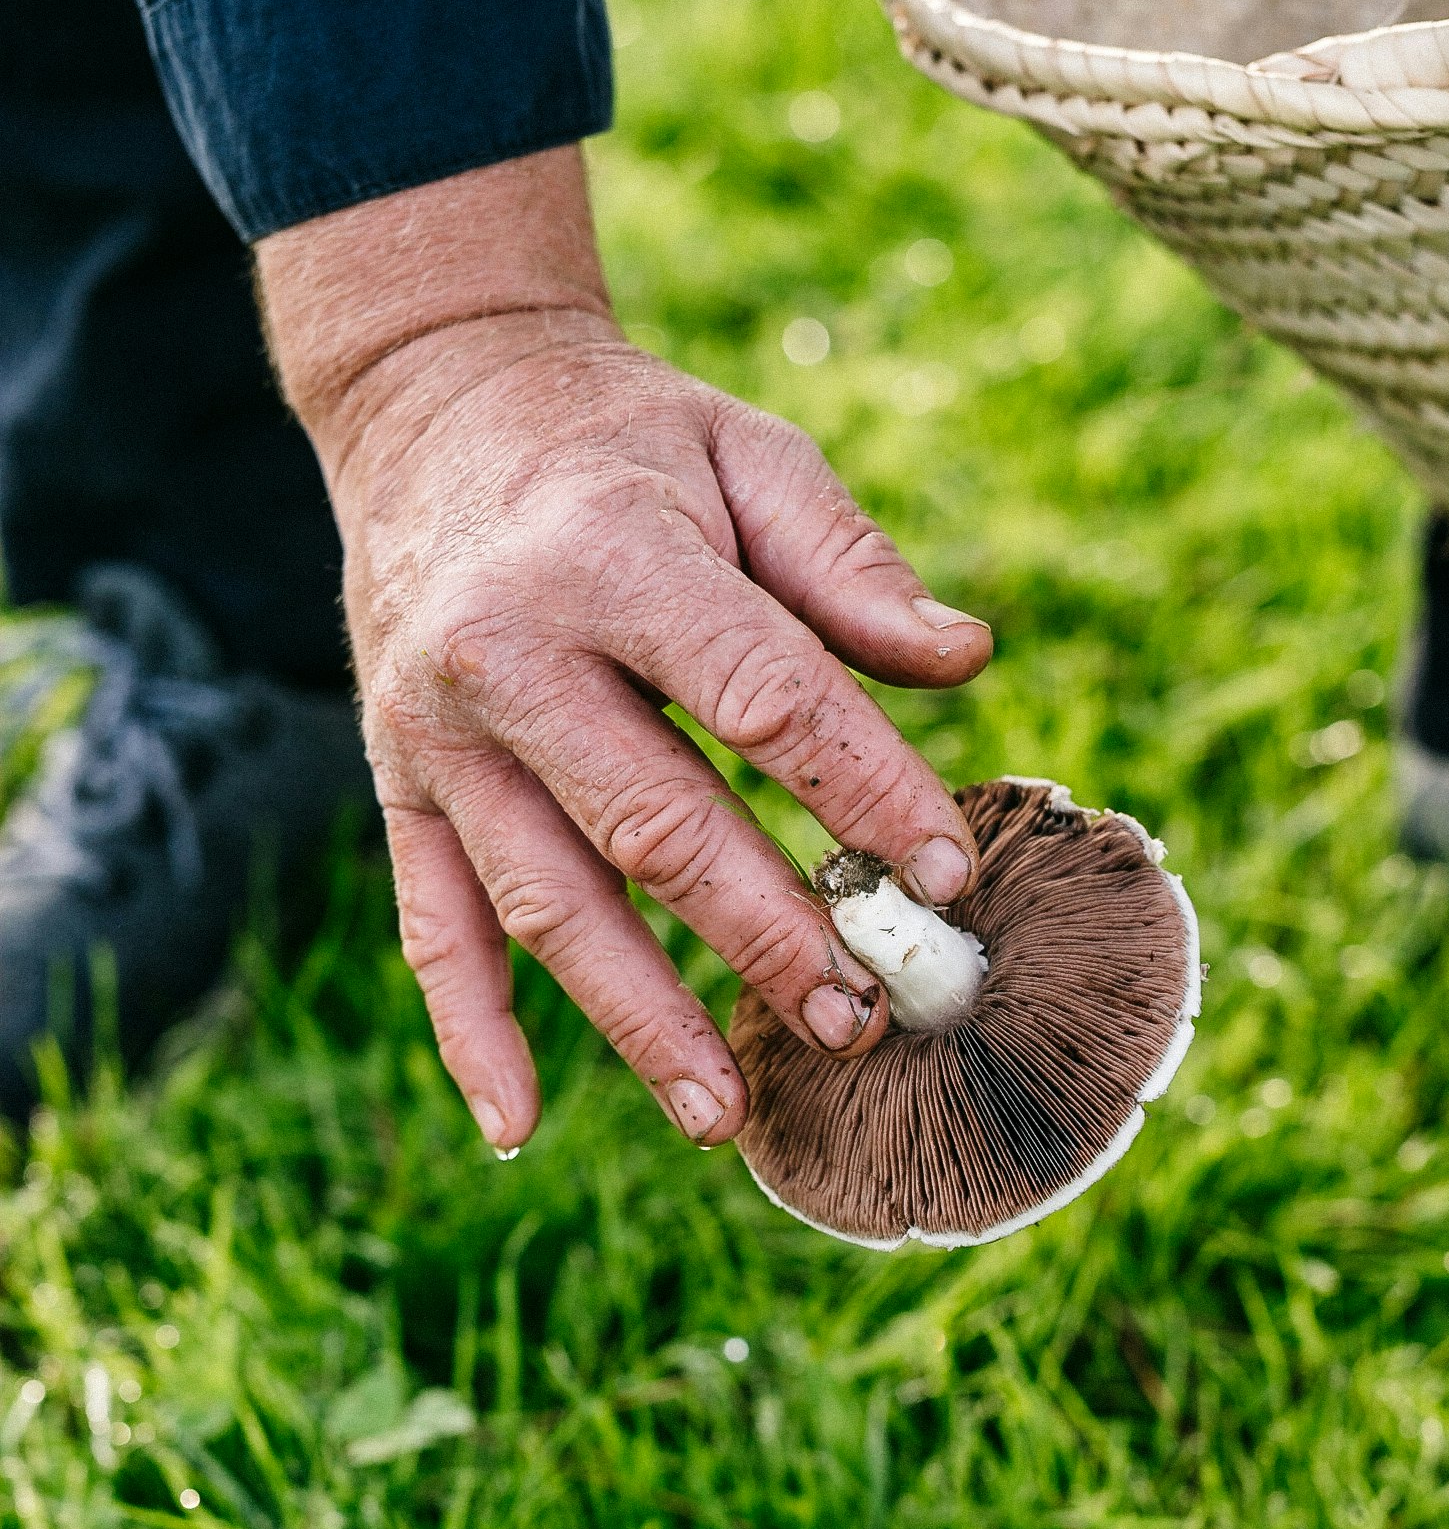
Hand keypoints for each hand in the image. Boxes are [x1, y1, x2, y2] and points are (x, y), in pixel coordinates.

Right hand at [255, 146, 990, 1154]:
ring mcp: (437, 730)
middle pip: (656, 823)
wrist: (432, 401)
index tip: (948, 875)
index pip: (762, 697)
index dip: (863, 791)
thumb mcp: (744, 453)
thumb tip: (971, 661)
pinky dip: (471, 1029)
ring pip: (549, 901)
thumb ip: (849, 565)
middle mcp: (505, 650)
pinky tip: (521, 1126)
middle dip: (768, 936)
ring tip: (731, 1113)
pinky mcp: (398, 781)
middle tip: (866, 1021)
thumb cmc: (624, 440)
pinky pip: (430, 922)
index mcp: (611, 555)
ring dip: (641, 1016)